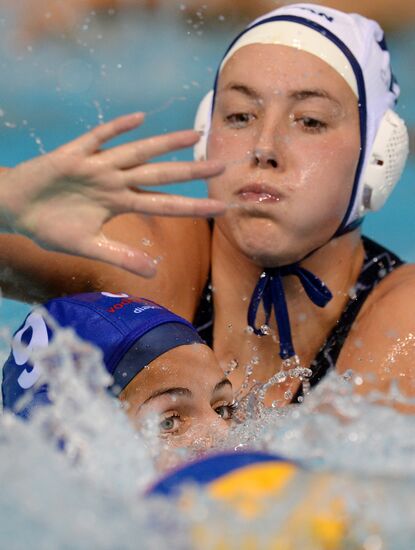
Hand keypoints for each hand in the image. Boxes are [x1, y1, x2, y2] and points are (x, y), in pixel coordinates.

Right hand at [0, 113, 224, 276]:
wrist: (16, 209)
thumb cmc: (51, 226)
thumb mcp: (88, 246)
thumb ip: (121, 256)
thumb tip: (155, 272)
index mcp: (121, 202)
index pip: (165, 203)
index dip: (193, 206)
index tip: (221, 207)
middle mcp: (115, 182)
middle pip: (160, 174)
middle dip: (190, 171)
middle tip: (223, 165)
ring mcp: (96, 167)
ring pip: (137, 153)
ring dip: (165, 144)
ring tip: (195, 135)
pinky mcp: (72, 156)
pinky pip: (96, 139)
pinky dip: (116, 130)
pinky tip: (139, 119)